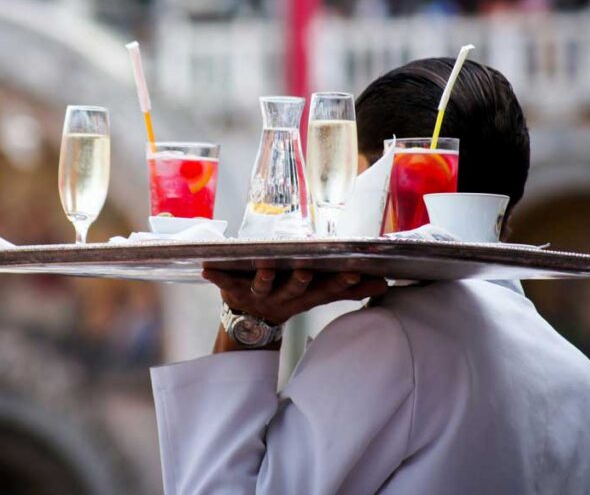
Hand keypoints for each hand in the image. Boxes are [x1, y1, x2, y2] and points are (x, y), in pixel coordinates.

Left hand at [201, 267, 388, 325]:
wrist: (250, 323)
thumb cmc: (288, 297)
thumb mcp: (317, 295)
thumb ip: (347, 288)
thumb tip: (384, 284)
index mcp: (304, 296)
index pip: (326, 290)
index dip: (339, 283)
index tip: (354, 273)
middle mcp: (283, 297)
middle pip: (294, 289)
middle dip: (300, 280)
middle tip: (306, 269)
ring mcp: (258, 294)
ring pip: (263, 285)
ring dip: (263, 277)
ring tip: (264, 266)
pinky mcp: (233, 290)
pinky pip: (224, 283)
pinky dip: (215, 276)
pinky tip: (206, 268)